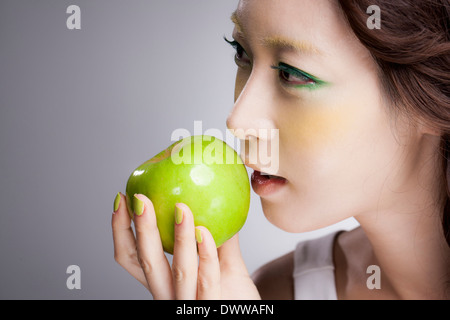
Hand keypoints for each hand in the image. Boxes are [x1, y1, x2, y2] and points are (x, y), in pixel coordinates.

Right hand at [111, 193, 260, 299]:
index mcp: (165, 282)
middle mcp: (170, 295)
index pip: (132, 257)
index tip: (122, 199)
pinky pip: (208, 282)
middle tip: (141, 199)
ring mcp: (188, 305)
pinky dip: (206, 256)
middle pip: (147, 262)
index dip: (121, 230)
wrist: (254, 316)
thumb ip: (221, 238)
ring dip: (179, 238)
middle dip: (141, 229)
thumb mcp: (227, 264)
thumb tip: (216, 200)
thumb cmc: (235, 297)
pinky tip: (205, 233)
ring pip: (178, 272)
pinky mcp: (211, 310)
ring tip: (181, 208)